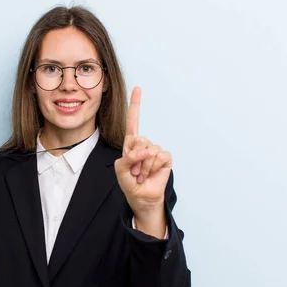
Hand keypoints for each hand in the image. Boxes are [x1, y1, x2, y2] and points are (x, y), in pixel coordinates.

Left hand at [114, 87, 172, 215]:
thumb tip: (146, 151)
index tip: (138, 88)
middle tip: (134, 171)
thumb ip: (129, 157)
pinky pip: (160, 157)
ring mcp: (156, 150)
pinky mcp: (166, 158)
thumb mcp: (121, 169)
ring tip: (142, 175)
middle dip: (135, 159)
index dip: (136, 105)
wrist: (141, 197)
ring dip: (144, 167)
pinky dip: (154, 168)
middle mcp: (144, 144)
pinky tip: (152, 174)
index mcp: (131, 144)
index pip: (133, 121)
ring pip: (150, 151)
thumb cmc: (129, 183)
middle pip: (140, 140)